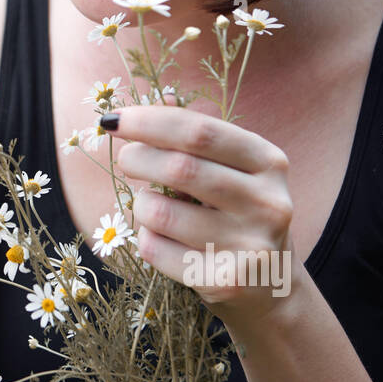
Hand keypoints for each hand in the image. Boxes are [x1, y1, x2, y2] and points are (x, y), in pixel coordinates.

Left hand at [104, 105, 296, 323]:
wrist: (270, 286)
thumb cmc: (237, 213)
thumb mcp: (232, 170)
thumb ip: (196, 137)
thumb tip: (156, 95)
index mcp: (269, 162)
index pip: (200, 131)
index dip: (149, 121)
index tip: (112, 119)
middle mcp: (268, 202)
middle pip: (180, 168)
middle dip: (137, 158)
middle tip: (126, 160)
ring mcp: (250, 245)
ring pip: (160, 212)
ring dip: (141, 205)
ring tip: (152, 208)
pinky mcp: (225, 282)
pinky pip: (155, 249)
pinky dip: (145, 239)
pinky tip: (163, 241)